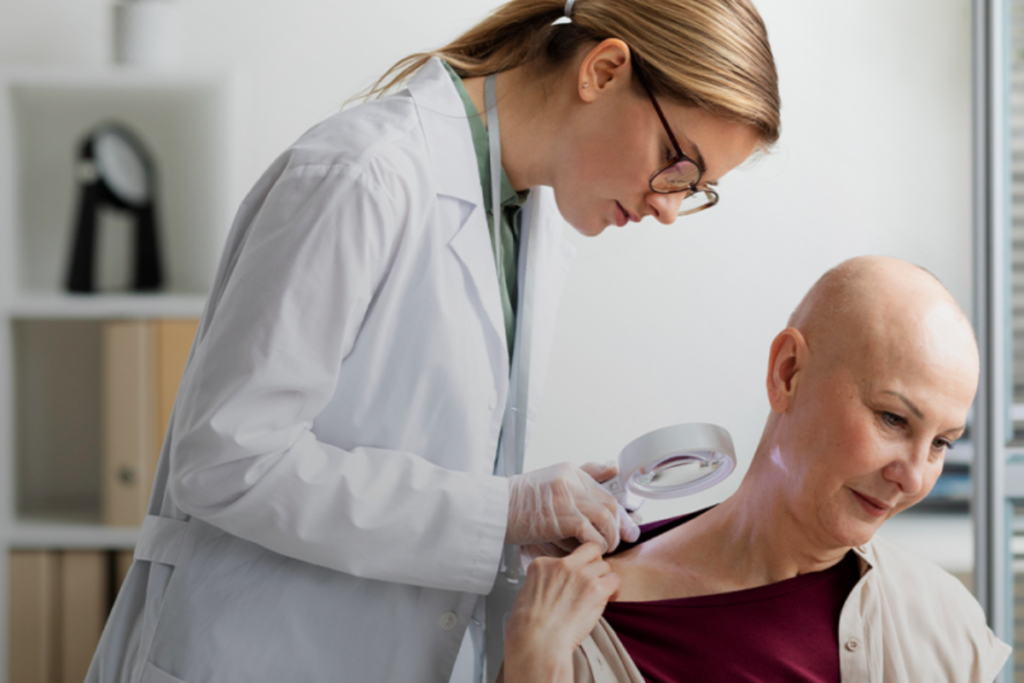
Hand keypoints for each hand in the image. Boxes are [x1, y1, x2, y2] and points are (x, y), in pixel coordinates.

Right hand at [503, 543, 619, 682]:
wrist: (537, 640)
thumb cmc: (528, 627)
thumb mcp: (527, 594)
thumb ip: (544, 583)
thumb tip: (555, 588)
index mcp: (542, 564)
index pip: (565, 558)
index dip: (572, 570)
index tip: (573, 583)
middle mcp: (562, 564)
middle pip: (589, 551)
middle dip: (593, 563)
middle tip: (593, 579)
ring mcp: (580, 574)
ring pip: (604, 566)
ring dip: (603, 579)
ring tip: (600, 594)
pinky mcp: (596, 588)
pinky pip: (615, 579)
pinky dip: (614, 589)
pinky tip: (609, 598)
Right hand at [506, 462, 636, 554]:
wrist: (495, 511)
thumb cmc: (520, 502)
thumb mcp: (551, 481)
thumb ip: (580, 477)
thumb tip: (613, 466)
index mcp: (569, 470)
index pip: (604, 488)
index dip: (618, 510)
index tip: (626, 524)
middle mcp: (571, 480)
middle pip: (608, 503)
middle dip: (619, 525)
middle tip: (622, 539)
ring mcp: (567, 497)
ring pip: (604, 518)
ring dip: (608, 537)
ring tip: (606, 548)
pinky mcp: (563, 517)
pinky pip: (590, 533)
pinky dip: (595, 544)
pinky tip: (593, 552)